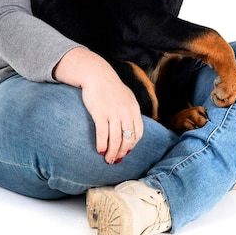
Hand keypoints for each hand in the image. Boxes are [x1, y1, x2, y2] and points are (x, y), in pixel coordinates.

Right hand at [53, 47, 143, 162]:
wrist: (96, 74)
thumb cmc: (110, 87)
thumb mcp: (126, 97)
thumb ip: (130, 111)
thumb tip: (130, 128)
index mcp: (134, 109)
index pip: (138, 132)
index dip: (132, 145)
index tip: (126, 151)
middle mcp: (126, 112)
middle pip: (128, 138)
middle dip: (122, 152)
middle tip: (116, 160)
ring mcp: (113, 113)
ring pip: (116, 139)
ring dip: (112, 153)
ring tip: (108, 160)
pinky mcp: (100, 113)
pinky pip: (103, 134)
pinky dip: (102, 145)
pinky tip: (100, 150)